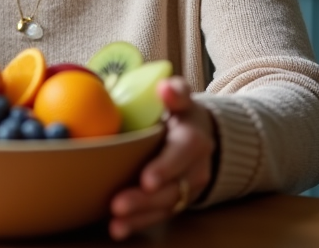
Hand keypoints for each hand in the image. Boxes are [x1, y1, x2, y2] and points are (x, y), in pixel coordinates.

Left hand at [108, 77, 216, 239]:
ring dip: (140, 215)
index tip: (146, 179)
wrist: (203, 136)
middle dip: (146, 199)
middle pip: (173, 187)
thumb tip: (165, 88)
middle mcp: (194, 168)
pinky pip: (159, 215)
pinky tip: (118, 229)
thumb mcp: (182, 98)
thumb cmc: (181, 114)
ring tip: (116, 221)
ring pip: (165, 205)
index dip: (166, 167)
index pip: (183, 153)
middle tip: (118, 205)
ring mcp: (186, 188)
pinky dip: (139, 223)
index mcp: (193, 139)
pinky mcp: (175, 201)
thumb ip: (176, 92)